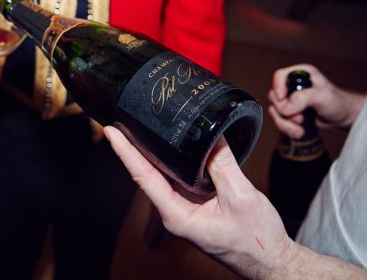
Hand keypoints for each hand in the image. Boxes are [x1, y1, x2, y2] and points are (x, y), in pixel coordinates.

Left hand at [104, 126, 294, 278]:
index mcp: (177, 215)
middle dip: (132, 147)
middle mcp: (175, 212)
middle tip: (119, 120)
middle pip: (147, 174)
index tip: (111, 132)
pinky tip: (171, 143)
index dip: (126, 152)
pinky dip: (174, 159)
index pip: (143, 177)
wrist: (272, 263)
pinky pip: (181, 178)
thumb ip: (222, 165)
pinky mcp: (197, 205)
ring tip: (137, 126)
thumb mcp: (241, 197)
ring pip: (163, 175)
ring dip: (151, 151)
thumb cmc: (257, 241)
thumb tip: (209, 136)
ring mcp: (185, 208)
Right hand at [267, 64, 366, 137]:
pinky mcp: (290, 112)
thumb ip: (303, 98)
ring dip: (285, 123)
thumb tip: (286, 108)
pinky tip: (298, 131)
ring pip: (274, 111)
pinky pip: (278, 120)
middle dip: (285, 111)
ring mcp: (290, 100)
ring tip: (300, 127)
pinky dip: (287, 128)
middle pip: (274, 97)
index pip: (279, 76)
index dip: (278, 88)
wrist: (343, 118)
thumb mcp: (322, 96)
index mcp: (300, 74)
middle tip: (300, 117)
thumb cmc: (338, 103)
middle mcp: (293, 86)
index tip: (283, 99)